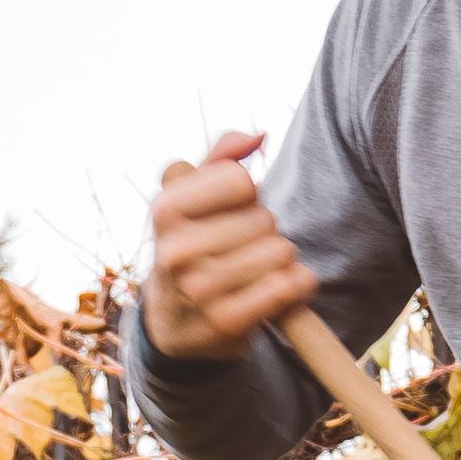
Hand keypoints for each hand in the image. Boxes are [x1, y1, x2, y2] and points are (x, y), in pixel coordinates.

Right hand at [141, 130, 314, 363]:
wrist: (174, 323)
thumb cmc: (191, 246)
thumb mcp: (190, 198)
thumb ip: (222, 156)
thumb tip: (260, 136)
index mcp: (165, 210)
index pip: (241, 180)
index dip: (247, 194)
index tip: (230, 212)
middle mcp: (176, 252)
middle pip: (265, 218)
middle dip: (264, 230)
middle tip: (242, 248)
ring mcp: (200, 291)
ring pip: (281, 252)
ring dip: (281, 258)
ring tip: (256, 269)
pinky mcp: (226, 323)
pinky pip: (289, 287)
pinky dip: (295, 285)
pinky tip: (275, 289)